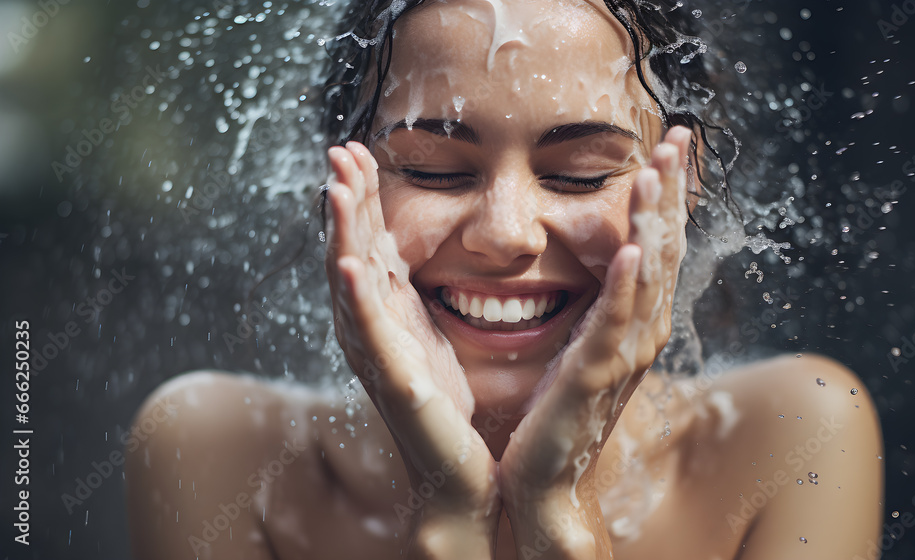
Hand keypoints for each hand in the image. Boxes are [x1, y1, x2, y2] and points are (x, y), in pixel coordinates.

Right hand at [323, 142, 499, 555]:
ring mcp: (376, 352)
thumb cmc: (445, 402)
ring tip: (339, 188)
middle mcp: (369, 327)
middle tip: (341, 150)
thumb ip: (412, 292)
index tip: (360, 150)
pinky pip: (369, 332)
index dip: (362, 197)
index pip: (368, 241)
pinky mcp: (393, 379)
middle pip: (350, 250)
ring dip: (343, 234)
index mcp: (383, 312)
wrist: (454, 469)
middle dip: (347, 200)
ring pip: (350, 282)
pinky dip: (355, 297)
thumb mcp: (428, 332)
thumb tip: (404, 251)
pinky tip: (349, 265)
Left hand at [497, 127, 691, 557]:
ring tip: (653, 174)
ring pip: (646, 278)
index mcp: (637, 319)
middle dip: (670, 192)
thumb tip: (609, 257)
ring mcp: (624, 353)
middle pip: (664, 249)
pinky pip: (615, 323)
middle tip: (676, 137)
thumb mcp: (585, 341)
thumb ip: (601, 301)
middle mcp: (642, 331)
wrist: (547, 473)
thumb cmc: (560, 406)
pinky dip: (626, 286)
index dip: (669, 195)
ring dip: (651, 224)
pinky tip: (632, 251)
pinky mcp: (596, 375)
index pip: (658, 243)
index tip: (672, 145)